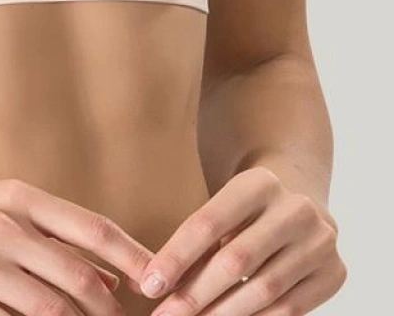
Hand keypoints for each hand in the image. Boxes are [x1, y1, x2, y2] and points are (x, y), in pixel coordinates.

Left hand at [137, 167, 346, 313]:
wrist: (303, 199)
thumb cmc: (247, 210)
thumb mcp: (223, 210)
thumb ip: (195, 244)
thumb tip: (152, 284)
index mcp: (259, 183)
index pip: (208, 222)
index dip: (176, 257)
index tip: (150, 285)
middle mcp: (296, 209)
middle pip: (236, 260)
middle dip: (196, 294)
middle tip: (165, 315)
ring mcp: (320, 242)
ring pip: (264, 290)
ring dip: (223, 315)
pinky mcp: (335, 273)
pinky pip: (290, 309)